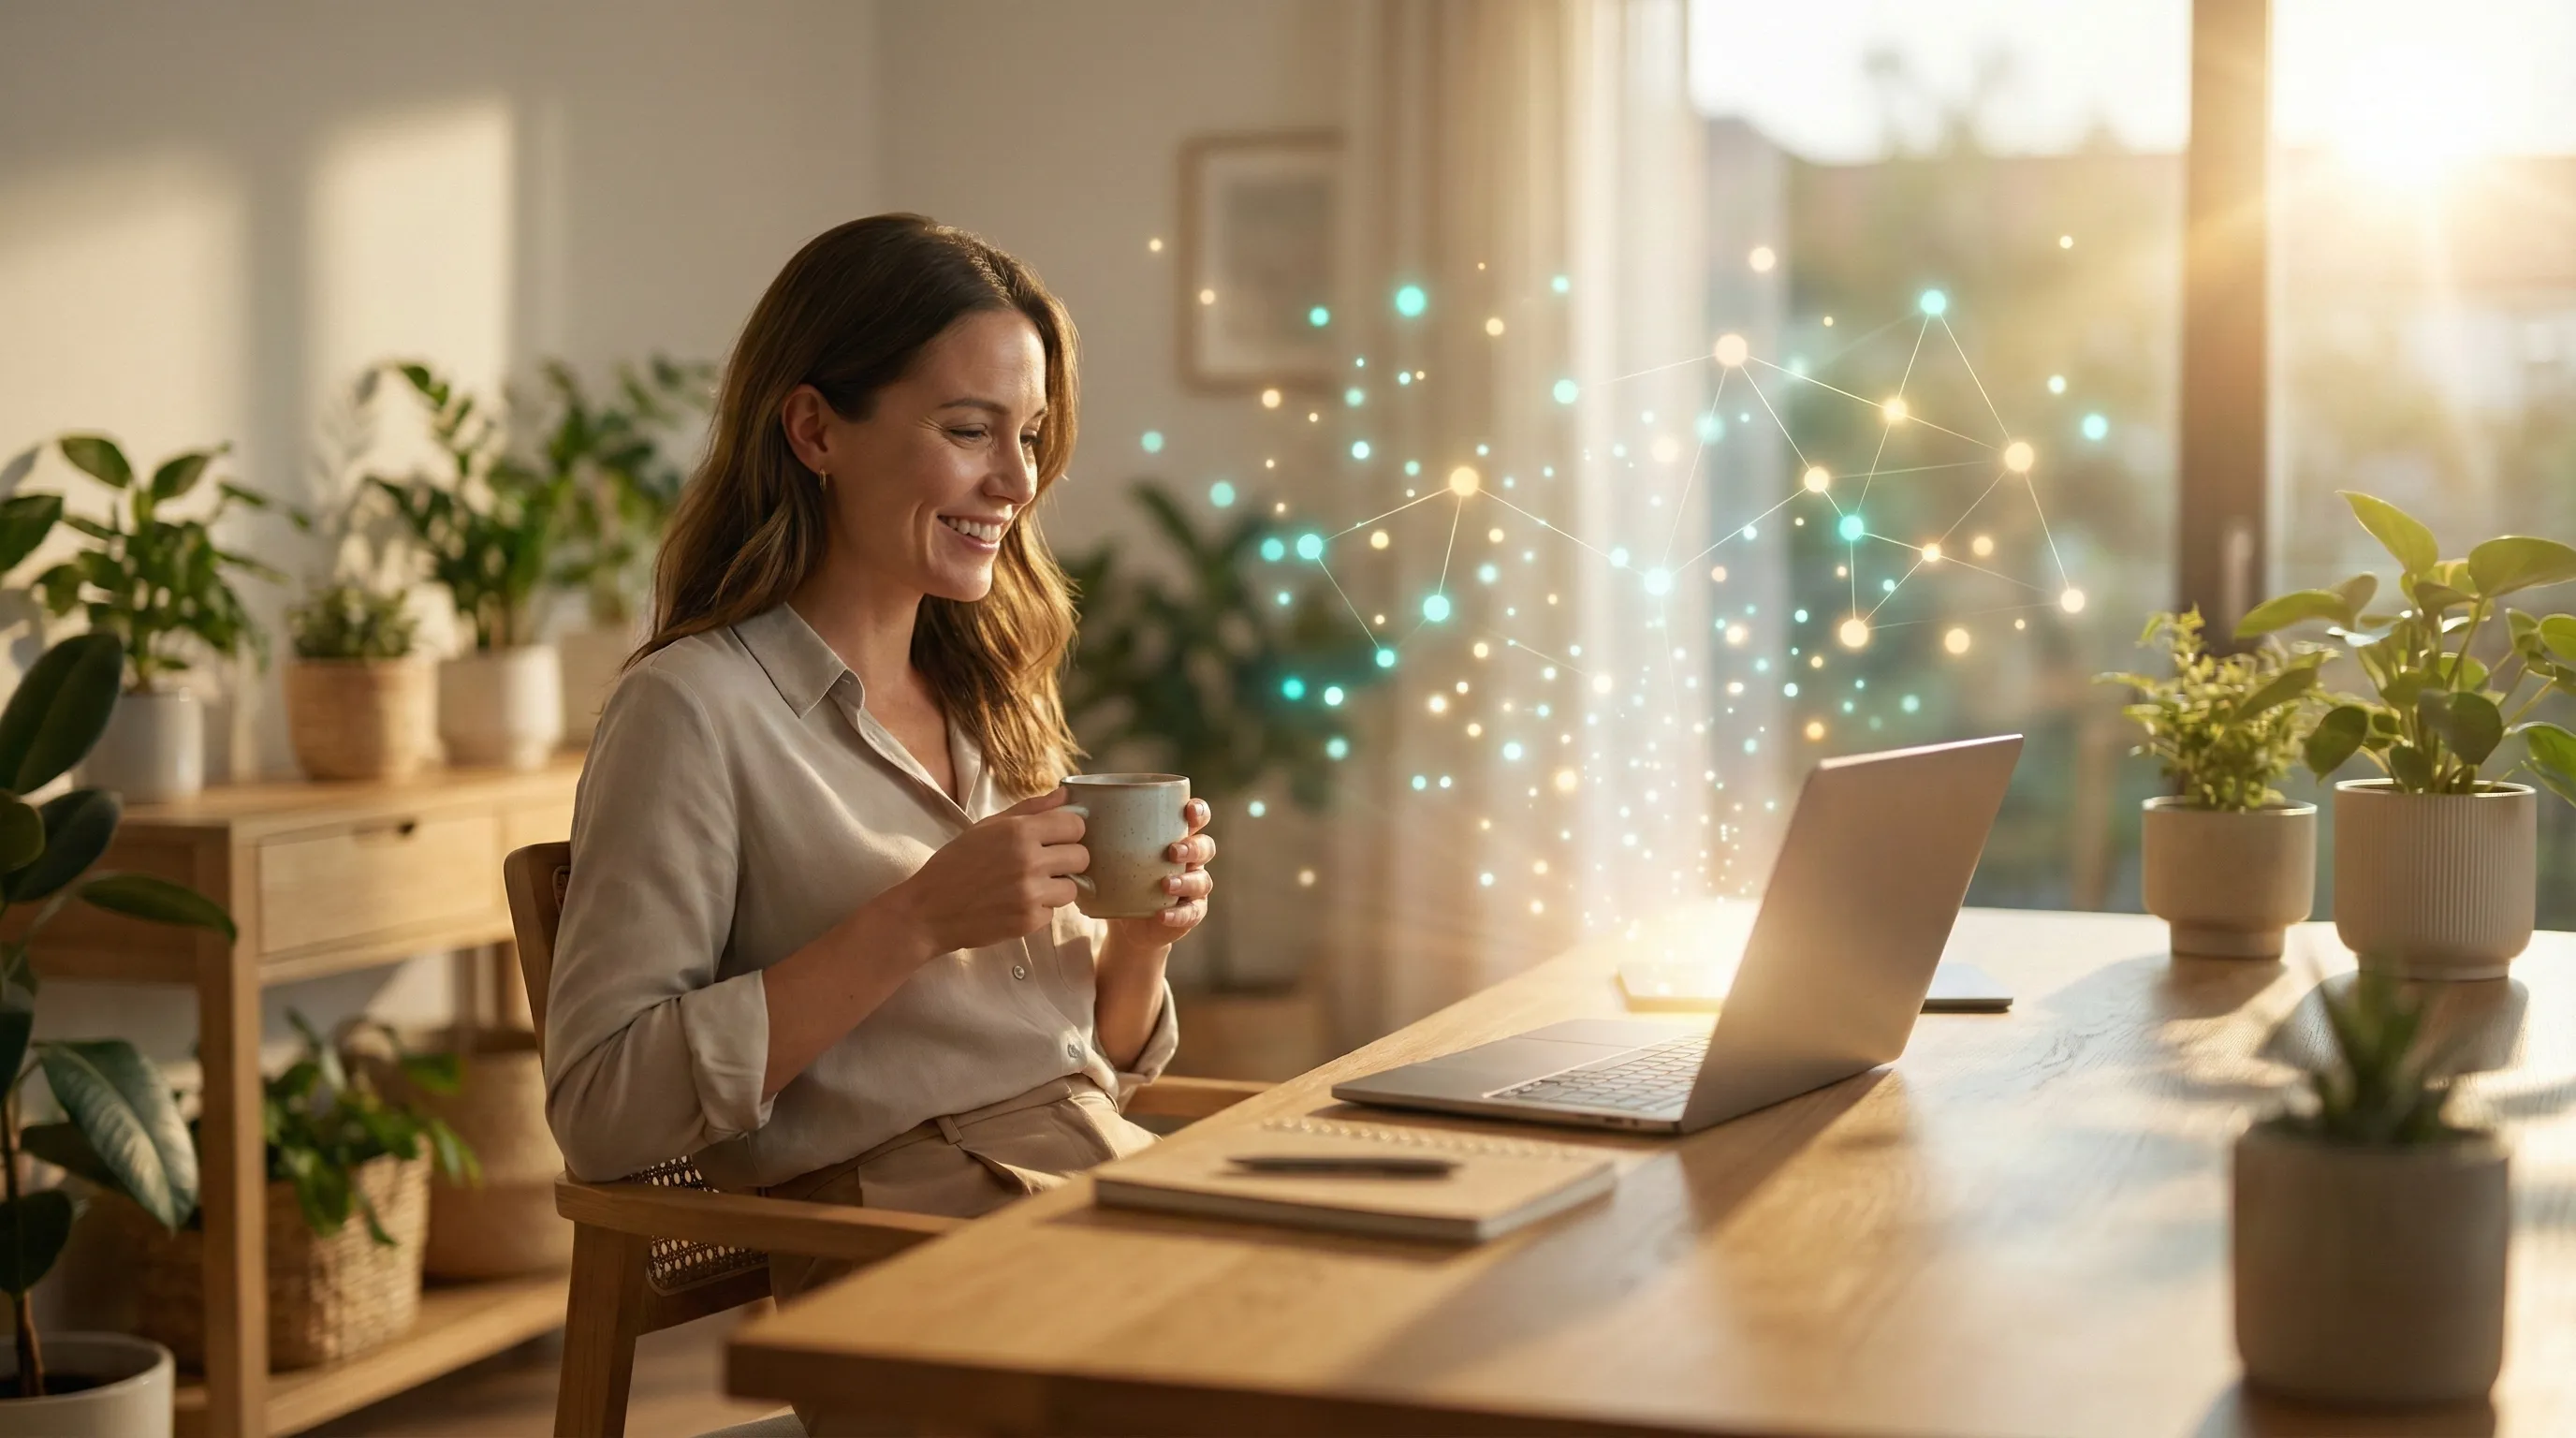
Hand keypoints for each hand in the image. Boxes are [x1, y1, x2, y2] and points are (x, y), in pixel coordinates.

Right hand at [891, 788, 1088, 953]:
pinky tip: (1015, 905)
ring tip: (1029, 886)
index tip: (1057, 838)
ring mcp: (1031, 893)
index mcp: (1019, 831)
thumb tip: (1065, 794)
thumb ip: (1030, 809)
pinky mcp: (1029, 921)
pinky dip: (1038, 911)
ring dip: (1056, 888)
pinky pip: (1052, 913)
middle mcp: (1030, 860)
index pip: (1076, 824)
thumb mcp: (987, 827)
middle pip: (1082, 856)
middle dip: (1067, 860)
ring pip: (1072, 888)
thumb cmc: (956, 864)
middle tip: (1045, 865)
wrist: (929, 910)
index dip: (1069, 831)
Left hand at [1105, 798, 1214, 951]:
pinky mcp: (1188, 914)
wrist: (1123, 918)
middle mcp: (1190, 859)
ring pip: (1202, 880)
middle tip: (1172, 851)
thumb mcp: (1108, 850)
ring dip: (1187, 881)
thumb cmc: (1117, 873)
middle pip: (1205, 846)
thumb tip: (1062, 796)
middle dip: (1193, 847)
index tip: (1188, 810)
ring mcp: (1192, 888)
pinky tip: (1162, 914)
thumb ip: (1096, 827)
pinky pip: (1190, 913)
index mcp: (1175, 835)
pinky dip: (1178, 914)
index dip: (1198, 811)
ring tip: (1166, 884)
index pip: (1197, 817)